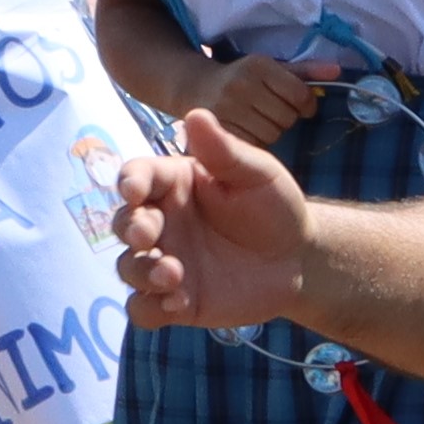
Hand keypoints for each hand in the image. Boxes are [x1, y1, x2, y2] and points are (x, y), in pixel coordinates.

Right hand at [110, 107, 318, 331]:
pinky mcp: (175, 300)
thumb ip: (224, 151)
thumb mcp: (257, 174)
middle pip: (124, 224)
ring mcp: (164, 262)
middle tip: (147, 236)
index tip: (133, 190)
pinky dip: (149, 308)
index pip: (137, 178)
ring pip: (128, 268)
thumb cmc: (275, 207)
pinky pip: (143, 309)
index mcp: (173, 185)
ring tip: (173, 275)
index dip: (129, 183)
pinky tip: (176, 304)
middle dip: (130, 229)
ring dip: (141, 271)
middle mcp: (161, 223)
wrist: (299, 259)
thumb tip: (195, 113)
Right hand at [195, 46, 332, 145]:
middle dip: (284, 118)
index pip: (302, 95)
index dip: (306, 105)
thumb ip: (305, 72)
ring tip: (255, 120)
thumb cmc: (242, 79)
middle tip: (268, 111)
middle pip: (287, 117)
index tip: (299, 106)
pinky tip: (246, 131)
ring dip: (270, 132)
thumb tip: (337, 71)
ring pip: (272, 134)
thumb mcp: (272, 69)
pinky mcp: (219, 128)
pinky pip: (254, 146)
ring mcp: (228, 107)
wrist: (195, 87)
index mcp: (260, 65)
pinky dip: (255, 143)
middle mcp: (242, 84)